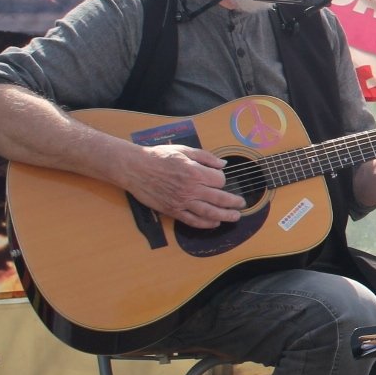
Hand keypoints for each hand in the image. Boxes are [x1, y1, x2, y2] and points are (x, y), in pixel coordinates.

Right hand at [122, 143, 243, 228]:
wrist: (134, 168)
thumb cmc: (158, 156)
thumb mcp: (184, 150)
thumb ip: (206, 157)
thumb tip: (223, 164)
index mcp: (194, 172)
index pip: (220, 180)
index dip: (222, 179)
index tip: (218, 178)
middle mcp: (190, 189)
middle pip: (220, 198)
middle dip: (234, 202)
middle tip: (242, 204)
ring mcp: (181, 202)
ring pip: (209, 213)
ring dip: (225, 216)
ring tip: (235, 217)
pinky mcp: (172, 210)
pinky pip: (192, 221)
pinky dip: (206, 224)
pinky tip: (214, 223)